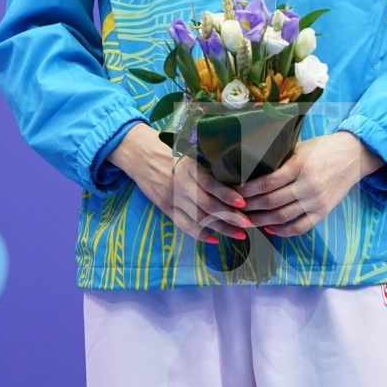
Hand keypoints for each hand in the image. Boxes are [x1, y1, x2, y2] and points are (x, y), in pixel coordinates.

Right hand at [106, 124, 253, 243]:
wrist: (138, 154)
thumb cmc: (167, 147)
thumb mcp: (187, 149)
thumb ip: (205, 162)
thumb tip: (233, 173)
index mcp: (188, 166)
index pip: (210, 184)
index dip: (227, 195)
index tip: (243, 203)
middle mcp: (180, 184)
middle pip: (207, 206)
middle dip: (230, 217)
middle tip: (248, 224)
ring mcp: (171, 198)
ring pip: (198, 219)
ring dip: (220, 228)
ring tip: (238, 235)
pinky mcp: (165, 208)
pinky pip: (183, 224)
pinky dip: (199, 234)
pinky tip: (214, 239)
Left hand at [238, 132, 384, 237]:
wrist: (353, 156)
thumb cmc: (322, 148)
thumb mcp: (300, 147)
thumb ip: (280, 160)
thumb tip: (252, 169)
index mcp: (299, 165)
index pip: (267, 183)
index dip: (247, 191)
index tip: (233, 193)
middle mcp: (307, 185)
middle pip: (271, 202)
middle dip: (249, 207)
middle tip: (234, 209)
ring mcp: (316, 201)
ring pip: (282, 217)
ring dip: (261, 221)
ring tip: (247, 221)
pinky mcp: (323, 212)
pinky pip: (300, 227)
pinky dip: (283, 231)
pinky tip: (270, 228)